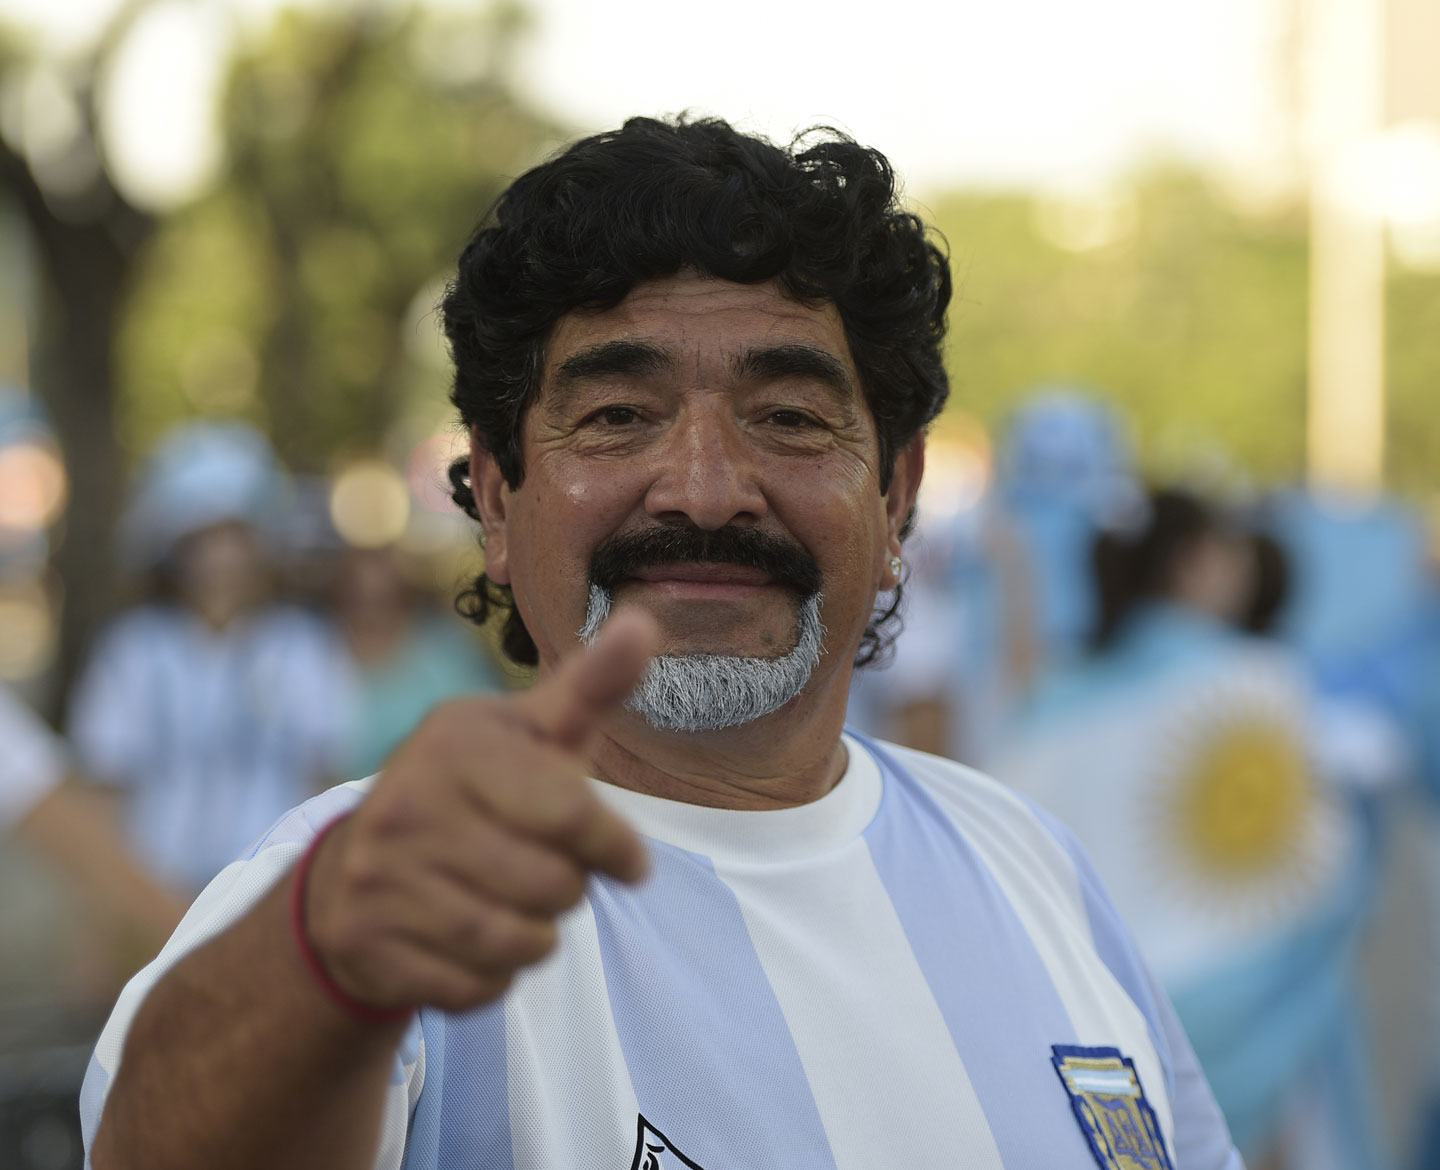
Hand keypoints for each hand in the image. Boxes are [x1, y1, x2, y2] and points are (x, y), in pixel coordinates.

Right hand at [303, 608, 657, 1013]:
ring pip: (520, 944)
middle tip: (547, 873)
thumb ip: (590, 685)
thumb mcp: (527, 731)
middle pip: (554, 888)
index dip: (618, 847)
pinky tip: (472, 941)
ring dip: (537, 936)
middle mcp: (407, 806)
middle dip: (570, 889)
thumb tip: (644, 621)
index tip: (631, 862)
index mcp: (455, 744)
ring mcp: (380, 878)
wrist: (353, 870)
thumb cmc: (473, 791)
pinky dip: (494, 978)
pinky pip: (478, 990)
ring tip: (515, 905)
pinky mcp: (369, 946)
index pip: (572, 813)